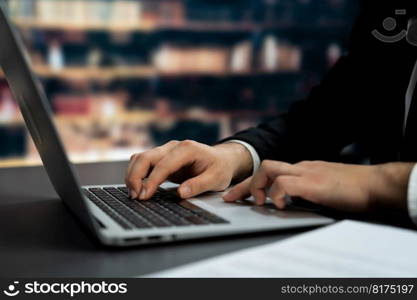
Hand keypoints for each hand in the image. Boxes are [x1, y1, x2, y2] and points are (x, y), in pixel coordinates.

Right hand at [125, 140, 252, 199]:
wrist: (222, 160)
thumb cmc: (220, 168)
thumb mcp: (216, 179)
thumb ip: (199, 185)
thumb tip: (181, 193)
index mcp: (187, 149)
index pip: (163, 165)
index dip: (152, 181)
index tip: (145, 196)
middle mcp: (173, 147)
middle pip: (146, 157)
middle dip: (136, 177)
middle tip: (135, 197)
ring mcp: (166, 151)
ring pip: (140, 158)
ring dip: (133, 175)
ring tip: (134, 194)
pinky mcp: (162, 158)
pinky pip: (143, 162)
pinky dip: (136, 174)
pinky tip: (137, 188)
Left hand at [224, 160, 414, 212]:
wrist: (375, 184)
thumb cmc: (353, 188)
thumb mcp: (324, 188)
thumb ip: (307, 191)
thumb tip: (291, 202)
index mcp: (303, 169)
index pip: (271, 171)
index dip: (251, 183)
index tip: (237, 194)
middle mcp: (301, 168)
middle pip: (264, 167)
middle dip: (245, 184)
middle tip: (231, 198)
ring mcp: (306, 173)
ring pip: (268, 168)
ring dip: (258, 186)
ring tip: (260, 202)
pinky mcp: (312, 183)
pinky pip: (284, 183)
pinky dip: (277, 194)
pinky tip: (282, 205)